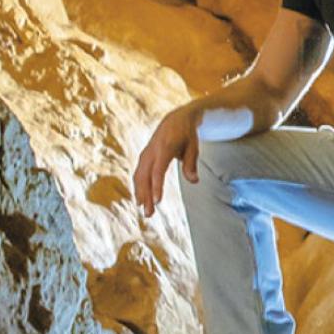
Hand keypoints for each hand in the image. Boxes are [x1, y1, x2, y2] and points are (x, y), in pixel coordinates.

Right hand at [135, 100, 208, 215]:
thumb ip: (191, 164)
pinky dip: (138, 186)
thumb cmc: (187, 134)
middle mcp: (152, 151)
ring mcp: (146, 153)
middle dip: (146, 196)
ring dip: (140, 193)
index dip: (157, 186)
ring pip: (139, 175)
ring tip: (144, 209)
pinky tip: (140, 198)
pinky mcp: (144, 156)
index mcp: (165, 147)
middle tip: (149, 214)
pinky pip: (139, 172)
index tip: (157, 201)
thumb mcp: (193, 147)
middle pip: (146, 176)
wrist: (176, 119)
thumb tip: (194, 181)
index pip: (158, 171)